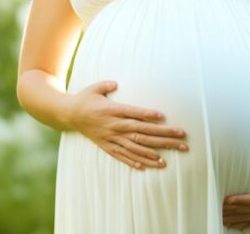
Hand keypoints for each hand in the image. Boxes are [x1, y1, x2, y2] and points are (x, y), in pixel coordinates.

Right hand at [67, 80, 189, 170]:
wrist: (68, 115)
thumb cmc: (85, 99)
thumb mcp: (94, 88)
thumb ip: (106, 85)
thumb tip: (115, 83)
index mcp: (112, 110)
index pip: (133, 113)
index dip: (147, 115)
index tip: (162, 116)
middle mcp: (113, 126)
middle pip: (141, 132)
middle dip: (163, 136)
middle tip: (181, 139)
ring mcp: (110, 138)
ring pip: (135, 147)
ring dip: (152, 153)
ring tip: (168, 159)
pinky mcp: (107, 146)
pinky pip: (122, 156)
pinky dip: (135, 161)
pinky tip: (148, 165)